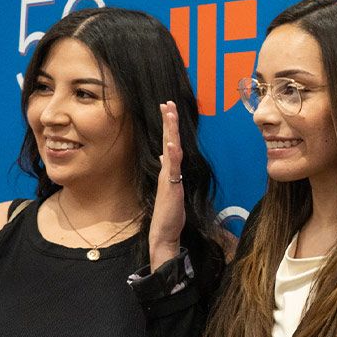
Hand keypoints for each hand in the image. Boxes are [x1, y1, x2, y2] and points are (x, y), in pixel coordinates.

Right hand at [149, 101, 184, 266]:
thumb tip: (165, 156)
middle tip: (166, 103)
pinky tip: (171, 145)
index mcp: (169, 171)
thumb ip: (169, 170)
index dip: (169, 127)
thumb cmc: (169, 213)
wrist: (164, 232)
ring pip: (170, 150)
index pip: (169, 144)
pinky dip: (172, 156)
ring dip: (169, 131)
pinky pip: (172, 169)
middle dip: (168, 122)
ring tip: (168, 114)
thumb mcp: (171, 187)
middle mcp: (168, 171)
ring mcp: (168, 178)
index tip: (167, 109)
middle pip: (168, 141)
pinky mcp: (171, 187)